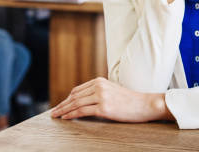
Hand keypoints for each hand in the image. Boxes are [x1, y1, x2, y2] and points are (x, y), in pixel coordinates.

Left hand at [50, 77, 172, 122]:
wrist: (145, 105)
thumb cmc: (129, 100)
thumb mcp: (111, 90)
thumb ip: (98, 92)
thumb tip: (83, 100)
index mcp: (99, 81)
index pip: (77, 90)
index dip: (67, 98)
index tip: (61, 105)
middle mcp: (99, 86)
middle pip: (74, 96)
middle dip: (62, 104)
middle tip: (54, 111)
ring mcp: (101, 96)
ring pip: (76, 103)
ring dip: (64, 110)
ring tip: (57, 115)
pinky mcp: (104, 108)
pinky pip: (83, 111)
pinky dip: (72, 115)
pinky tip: (66, 118)